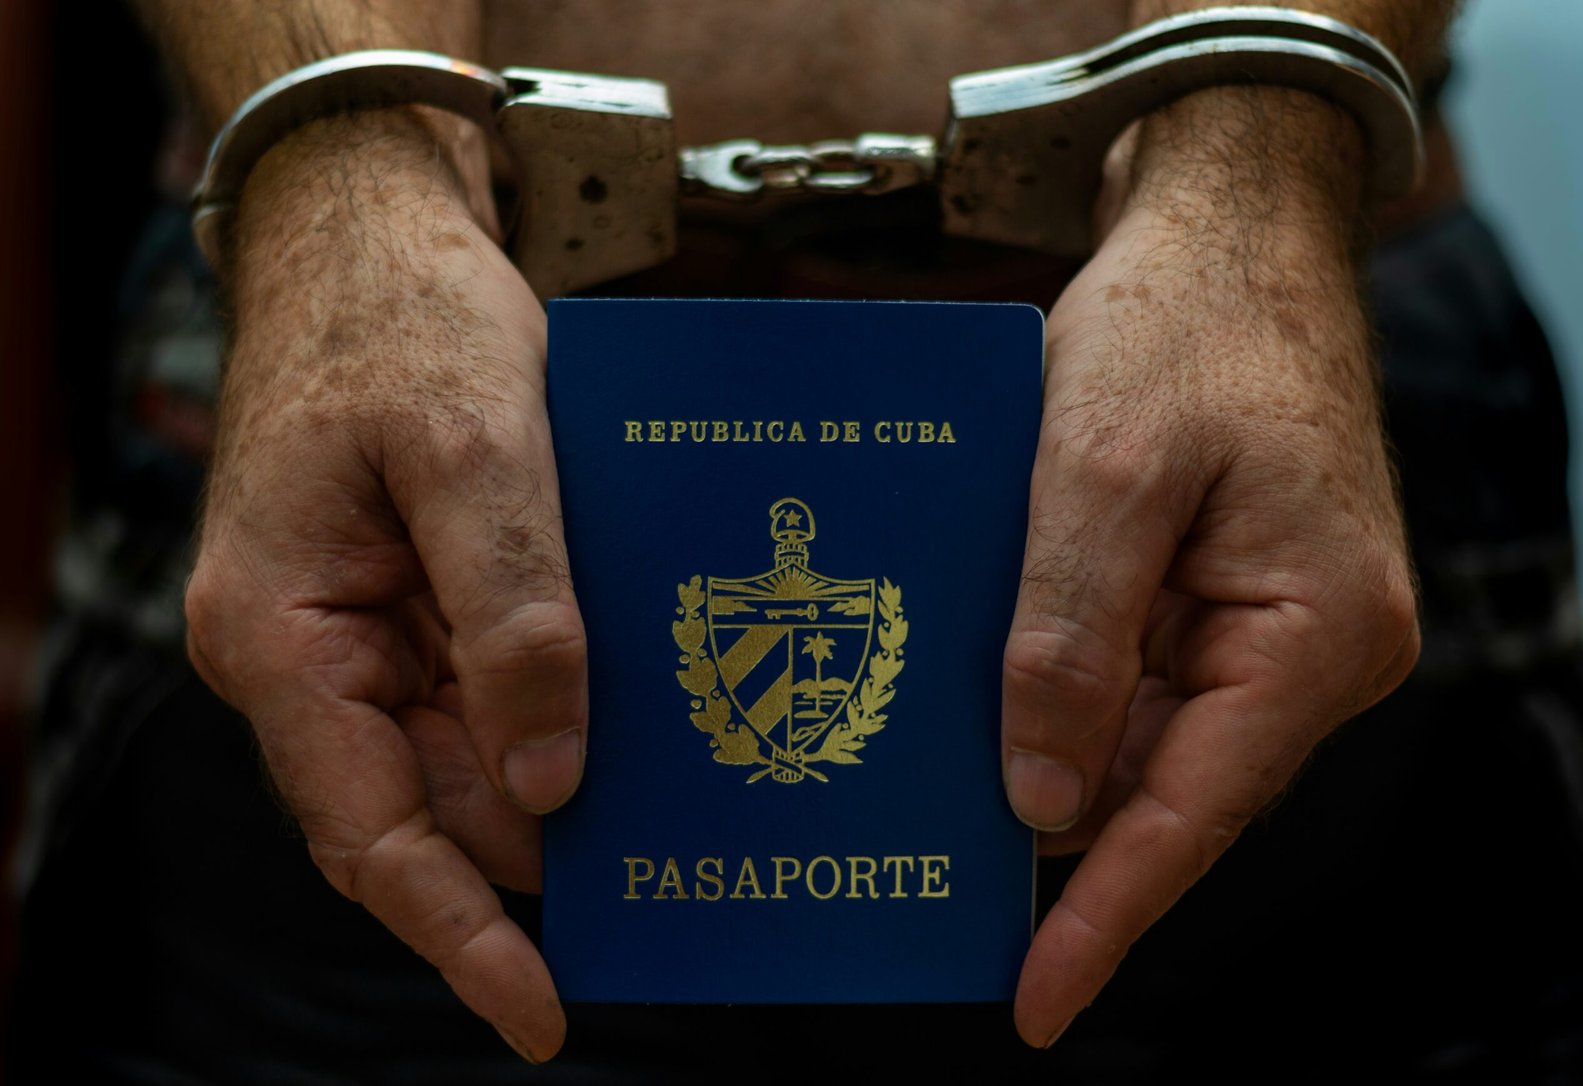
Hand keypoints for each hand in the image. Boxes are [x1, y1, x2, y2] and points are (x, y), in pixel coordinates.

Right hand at [183, 108, 581, 1061]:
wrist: (370, 229)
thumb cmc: (400, 319)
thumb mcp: (471, 450)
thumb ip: (512, 613)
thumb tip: (551, 778)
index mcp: (281, 639)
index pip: (371, 834)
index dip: (458, 937)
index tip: (543, 1013)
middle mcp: (311, 658)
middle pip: (425, 808)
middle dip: (537, 858)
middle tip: (665, 889)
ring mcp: (362, 633)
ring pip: (463, 756)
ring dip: (557, 780)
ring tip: (674, 810)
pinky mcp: (413, 601)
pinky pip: (483, 688)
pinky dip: (554, 711)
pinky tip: (637, 717)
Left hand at [1001, 89, 1420, 1045]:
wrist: (1228, 225)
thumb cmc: (1183, 323)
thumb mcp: (1101, 471)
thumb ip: (1068, 639)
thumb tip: (1038, 800)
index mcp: (1312, 634)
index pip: (1193, 814)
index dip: (1107, 919)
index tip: (1032, 1001)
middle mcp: (1306, 649)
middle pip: (1165, 783)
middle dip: (1051, 825)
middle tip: (928, 876)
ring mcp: (1265, 622)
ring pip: (1142, 733)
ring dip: (1046, 748)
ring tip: (929, 784)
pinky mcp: (1222, 592)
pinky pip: (1137, 673)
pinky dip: (1061, 686)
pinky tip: (977, 689)